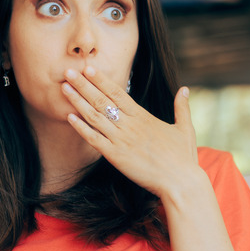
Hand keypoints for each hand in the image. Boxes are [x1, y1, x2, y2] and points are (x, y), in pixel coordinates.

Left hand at [61, 66, 202, 200]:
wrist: (181, 182)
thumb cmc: (184, 158)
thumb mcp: (185, 128)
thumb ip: (182, 107)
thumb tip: (184, 89)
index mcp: (143, 116)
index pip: (118, 93)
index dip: (101, 80)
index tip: (88, 68)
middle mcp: (129, 125)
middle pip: (102, 100)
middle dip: (83, 85)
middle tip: (68, 72)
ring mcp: (121, 140)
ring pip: (94, 116)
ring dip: (78, 101)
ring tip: (64, 88)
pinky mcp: (116, 156)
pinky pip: (94, 139)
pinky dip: (81, 127)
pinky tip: (69, 117)